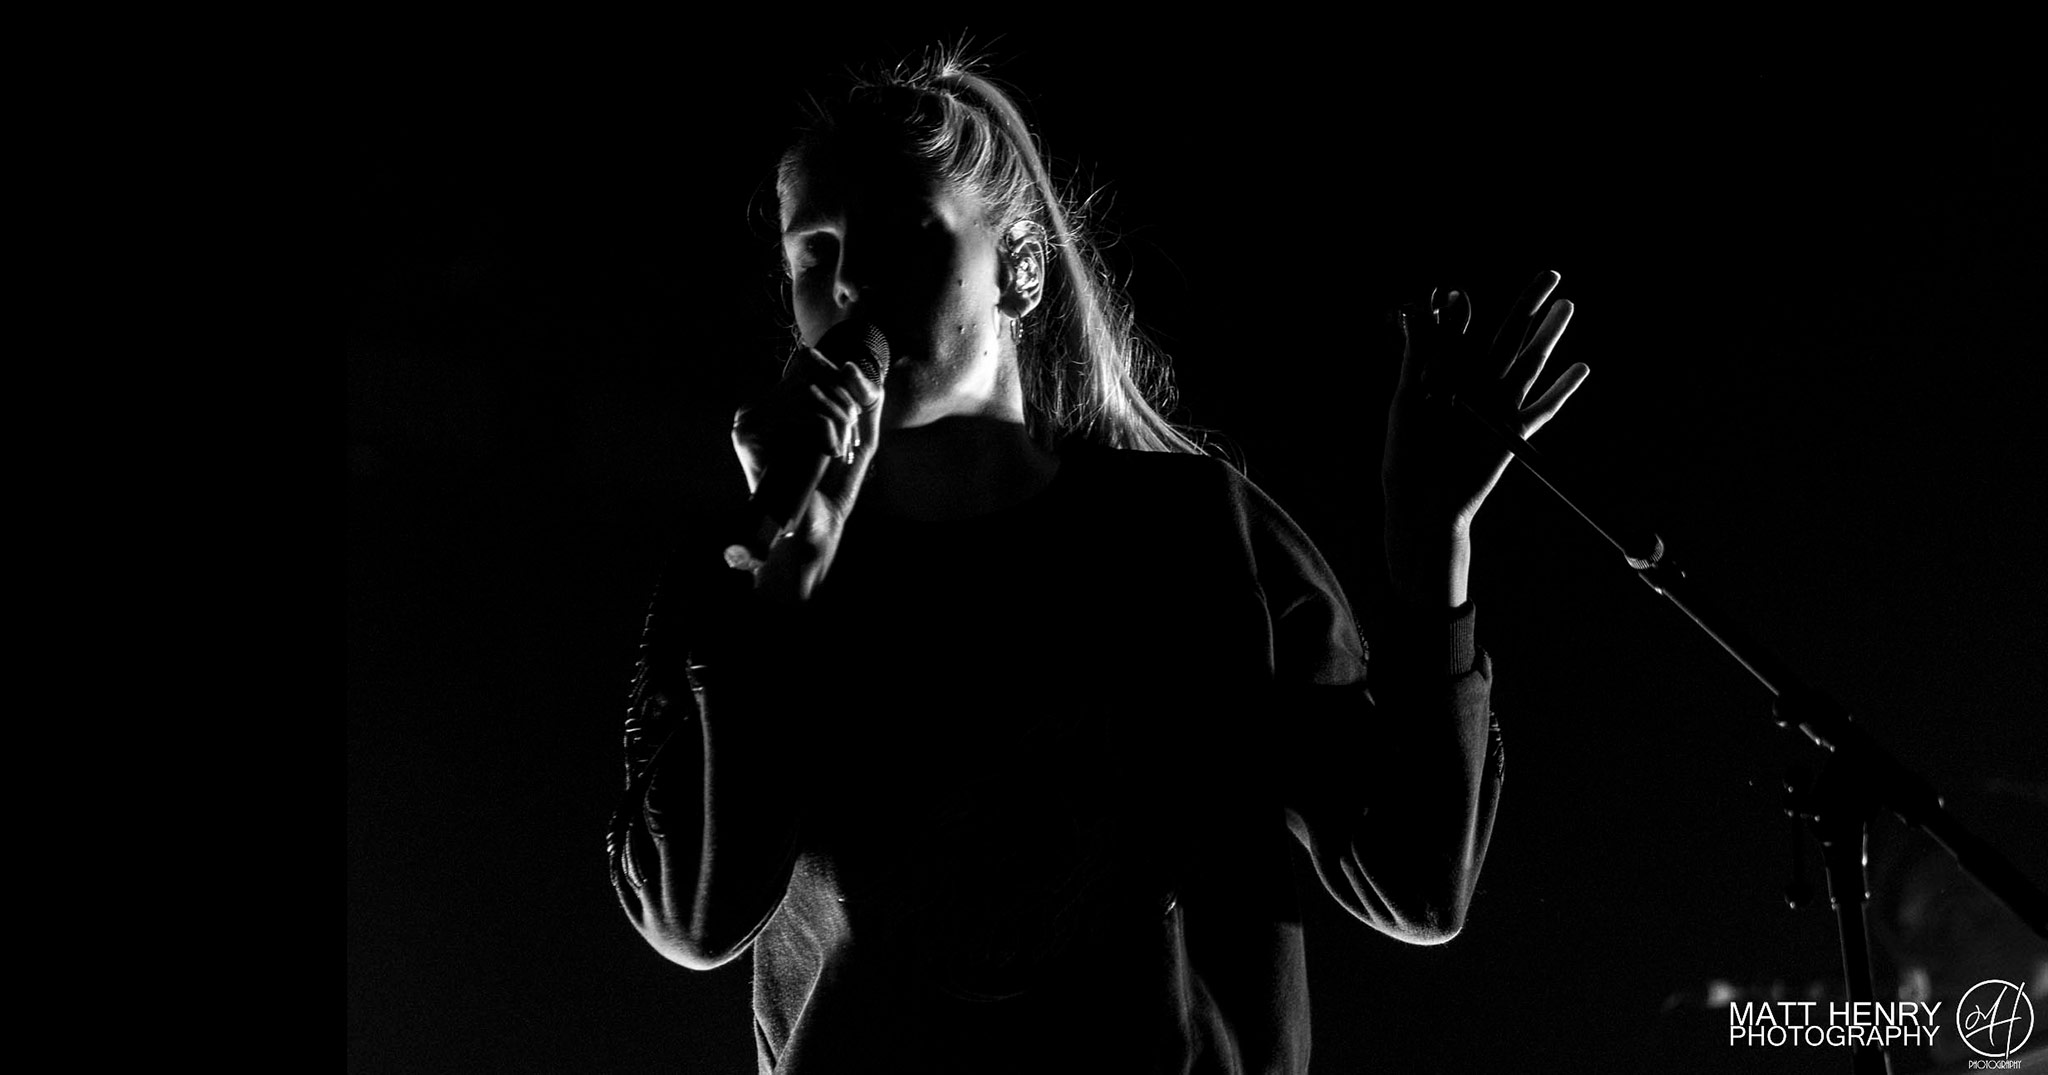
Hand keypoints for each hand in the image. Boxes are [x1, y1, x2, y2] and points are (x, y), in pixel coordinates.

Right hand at [730, 348, 882, 600]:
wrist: (814, 528)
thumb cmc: (834, 486)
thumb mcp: (860, 436)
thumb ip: (865, 397)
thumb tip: (849, 364)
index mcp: (783, 403)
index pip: (812, 364)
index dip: (841, 385)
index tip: (851, 419)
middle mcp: (763, 406)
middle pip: (817, 376)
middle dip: (844, 409)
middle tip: (842, 445)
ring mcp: (752, 419)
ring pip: (812, 392)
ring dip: (838, 423)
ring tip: (835, 452)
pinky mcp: (749, 434)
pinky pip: (803, 412)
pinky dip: (826, 431)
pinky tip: (828, 454)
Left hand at [1381, 271, 1589, 605]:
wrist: (1423, 500)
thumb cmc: (1408, 452)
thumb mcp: (1409, 395)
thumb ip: (1422, 351)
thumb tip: (1428, 304)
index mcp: (1447, 378)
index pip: (1460, 334)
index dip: (1460, 312)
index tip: (1450, 290)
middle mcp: (1477, 388)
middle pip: (1509, 338)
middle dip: (1528, 306)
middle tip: (1550, 273)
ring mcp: (1498, 408)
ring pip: (1530, 363)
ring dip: (1549, 335)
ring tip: (1567, 305)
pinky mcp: (1513, 433)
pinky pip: (1544, 407)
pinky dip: (1563, 388)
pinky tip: (1582, 367)